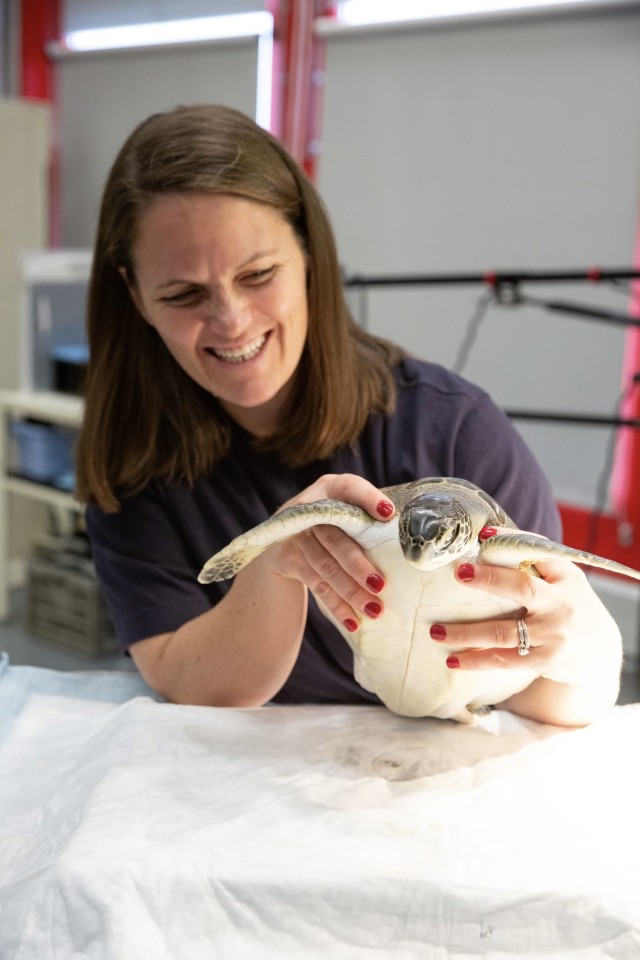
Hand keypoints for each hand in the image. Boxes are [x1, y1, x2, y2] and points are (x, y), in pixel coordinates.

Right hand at [258, 473, 394, 631]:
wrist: (282, 540)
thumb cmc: (332, 525)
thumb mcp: (345, 513)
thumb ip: (368, 521)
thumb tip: (411, 547)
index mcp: (331, 488)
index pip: (350, 488)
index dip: (368, 499)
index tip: (388, 514)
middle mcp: (309, 507)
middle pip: (335, 538)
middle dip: (358, 565)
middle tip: (381, 585)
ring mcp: (295, 533)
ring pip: (326, 566)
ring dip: (351, 591)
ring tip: (374, 610)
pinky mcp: (286, 557)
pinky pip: (316, 585)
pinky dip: (336, 605)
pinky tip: (353, 621)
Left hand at [434, 555, 621, 687]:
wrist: (596, 648)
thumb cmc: (565, 601)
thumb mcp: (559, 575)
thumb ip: (529, 557)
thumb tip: (485, 535)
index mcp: (564, 577)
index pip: (536, 553)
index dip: (510, 543)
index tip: (481, 537)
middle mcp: (561, 605)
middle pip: (523, 589)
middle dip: (490, 579)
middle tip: (459, 573)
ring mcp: (553, 636)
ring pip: (502, 633)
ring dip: (466, 633)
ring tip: (435, 631)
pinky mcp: (544, 661)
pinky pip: (503, 660)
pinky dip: (476, 660)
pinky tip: (453, 660)